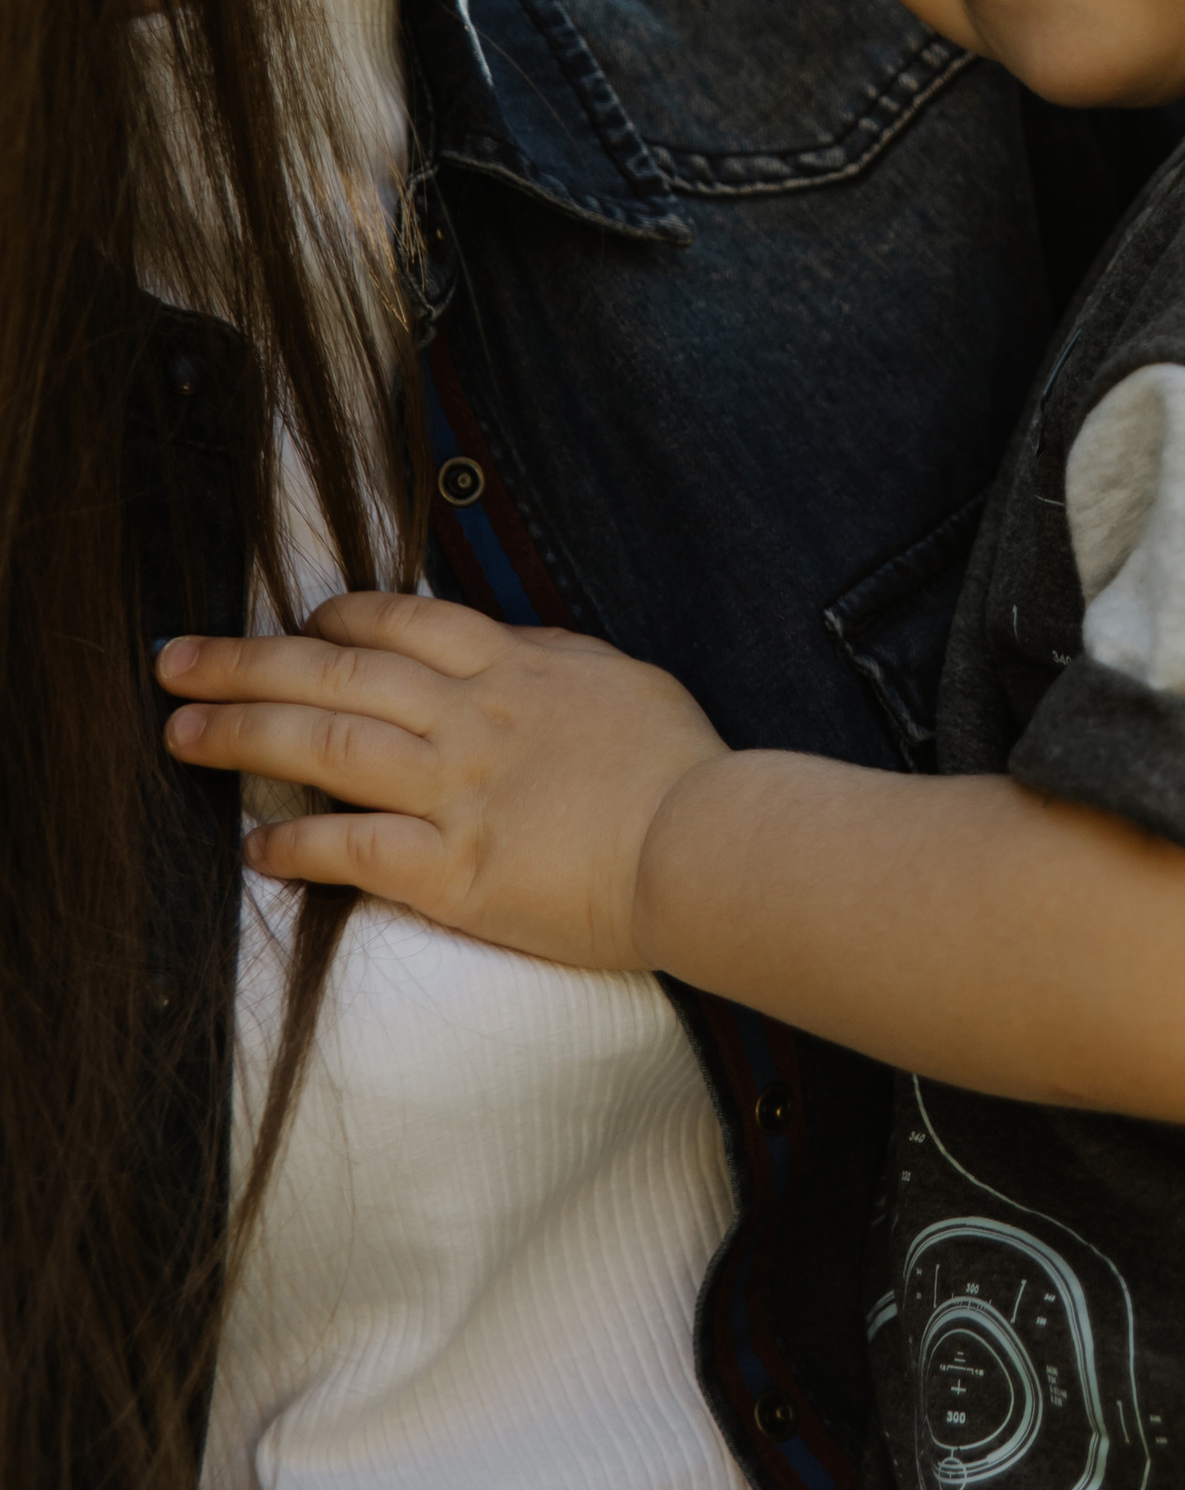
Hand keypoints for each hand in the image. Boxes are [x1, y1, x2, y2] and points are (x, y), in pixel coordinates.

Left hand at [155, 591, 724, 972]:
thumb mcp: (622, 681)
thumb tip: (516, 648)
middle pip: (336, 673)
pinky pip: (353, 849)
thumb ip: (555, 661)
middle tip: (172, 659)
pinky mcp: (454, 869)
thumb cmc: (681, 766)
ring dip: (242, 735)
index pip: (401, 622)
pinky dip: (297, 844)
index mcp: (512, 668)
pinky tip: (256, 846)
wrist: (707, 843)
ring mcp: (456, 791)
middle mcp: (469, 718)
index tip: (296, 624)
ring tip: (180, 733)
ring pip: (327, 745)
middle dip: (245, 661)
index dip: (335, 619)